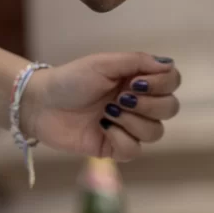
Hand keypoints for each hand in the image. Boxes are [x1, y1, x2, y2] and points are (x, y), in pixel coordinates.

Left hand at [19, 52, 180, 161]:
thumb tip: (168, 65)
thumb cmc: (70, 79)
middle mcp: (138, 103)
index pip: (172, 82)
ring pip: (156, 132)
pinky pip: (135, 150)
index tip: (136, 82)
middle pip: (170, 109)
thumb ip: (137, 62)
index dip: (162, 84)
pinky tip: (103, 128)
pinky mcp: (114, 148)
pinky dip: (121, 139)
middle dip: (149, 104)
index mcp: (138, 79)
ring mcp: (127, 127)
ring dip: (133, 121)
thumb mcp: (104, 63)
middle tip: (120, 98)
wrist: (41, 104)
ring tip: (107, 112)